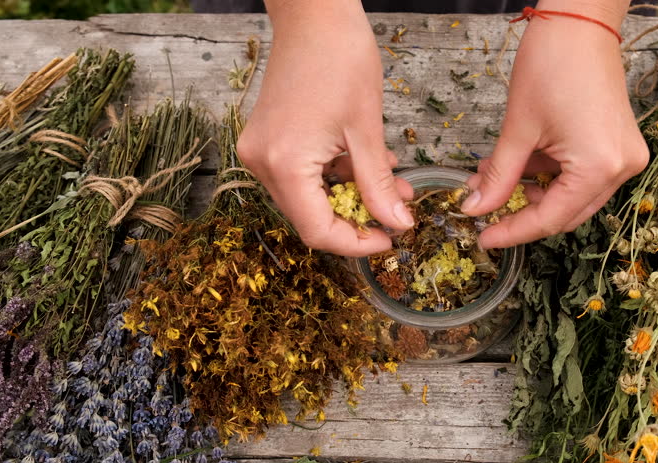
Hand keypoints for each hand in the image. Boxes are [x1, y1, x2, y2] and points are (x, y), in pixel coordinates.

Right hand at [237, 1, 413, 256]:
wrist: (314, 13)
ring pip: (308, 199)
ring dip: (350, 198)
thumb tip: (397, 224)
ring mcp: (260, 151)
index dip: (356, 244)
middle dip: (357, 220)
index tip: (389, 240)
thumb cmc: (340, 58)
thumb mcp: (367, 129)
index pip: (317, 231)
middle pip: (310, 218)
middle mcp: (262, 163)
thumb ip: (378, 185)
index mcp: (283, 164)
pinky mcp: (267, 140)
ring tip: (391, 185)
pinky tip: (366, 165)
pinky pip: (302, 176)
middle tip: (395, 212)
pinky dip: (335, 178)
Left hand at [460, 1, 648, 247]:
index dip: (513, 231)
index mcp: (599, 167)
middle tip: (484, 207)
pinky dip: (550, 176)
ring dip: (532, 192)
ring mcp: (624, 157)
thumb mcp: (518, 129)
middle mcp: (621, 169)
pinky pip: (583, 176)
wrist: (581, 21)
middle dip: (521, 212)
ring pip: (572, 196)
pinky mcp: (619, 145)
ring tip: (494, 176)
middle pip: (565, 213)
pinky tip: (520, 163)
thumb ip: (498, 177)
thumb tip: (476, 209)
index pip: (550, 219)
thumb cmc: (551, 64)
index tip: (483, 238)